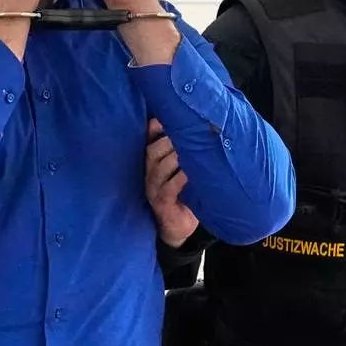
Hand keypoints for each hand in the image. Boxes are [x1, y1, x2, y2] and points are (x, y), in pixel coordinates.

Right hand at [145, 119, 199, 246]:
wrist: (179, 227)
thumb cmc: (184, 193)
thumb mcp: (183, 169)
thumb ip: (184, 151)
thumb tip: (196, 127)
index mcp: (153, 161)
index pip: (149, 139)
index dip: (156, 128)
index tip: (171, 118)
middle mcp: (150, 173)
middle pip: (153, 151)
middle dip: (169, 141)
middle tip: (189, 135)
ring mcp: (153, 188)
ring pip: (160, 167)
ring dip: (176, 157)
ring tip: (192, 151)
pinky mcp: (162, 203)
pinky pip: (169, 187)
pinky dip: (181, 178)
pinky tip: (192, 172)